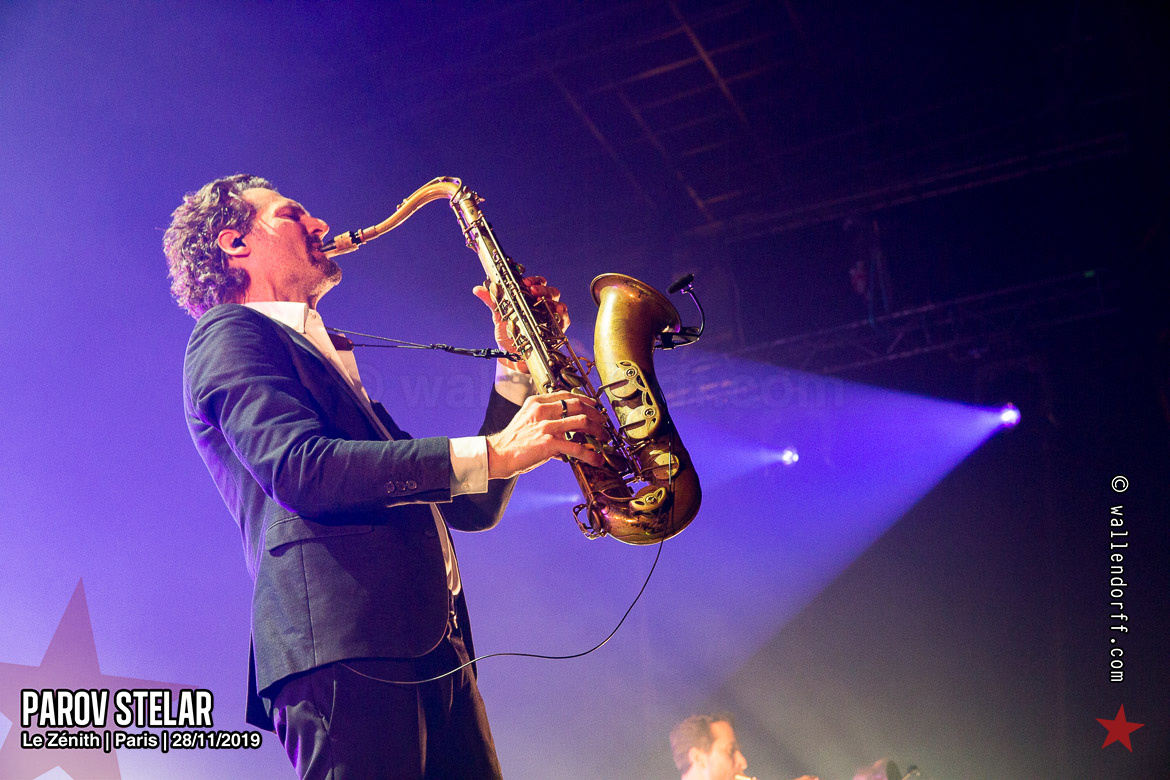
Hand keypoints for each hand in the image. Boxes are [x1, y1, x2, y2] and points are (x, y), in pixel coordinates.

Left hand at [472, 275, 568, 373]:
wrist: (512, 357)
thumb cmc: (508, 334)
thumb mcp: (499, 316)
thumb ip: (492, 301)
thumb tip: (477, 288)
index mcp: (530, 299)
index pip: (536, 284)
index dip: (534, 280)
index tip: (526, 282)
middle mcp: (542, 306)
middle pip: (550, 292)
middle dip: (543, 289)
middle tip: (534, 290)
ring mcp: (550, 318)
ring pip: (558, 303)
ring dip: (553, 300)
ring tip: (546, 301)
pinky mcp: (556, 331)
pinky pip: (564, 321)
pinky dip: (563, 315)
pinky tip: (558, 312)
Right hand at [485, 391, 607, 478]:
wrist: (498, 454)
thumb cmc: (511, 441)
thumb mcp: (526, 422)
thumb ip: (545, 423)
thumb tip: (563, 436)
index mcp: (536, 403)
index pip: (566, 395)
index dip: (585, 399)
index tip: (594, 405)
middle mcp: (542, 411)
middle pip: (578, 405)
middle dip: (596, 413)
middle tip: (604, 421)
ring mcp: (546, 426)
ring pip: (583, 422)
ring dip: (598, 430)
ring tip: (605, 437)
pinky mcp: (549, 443)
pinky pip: (577, 447)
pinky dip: (591, 454)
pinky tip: (597, 460)